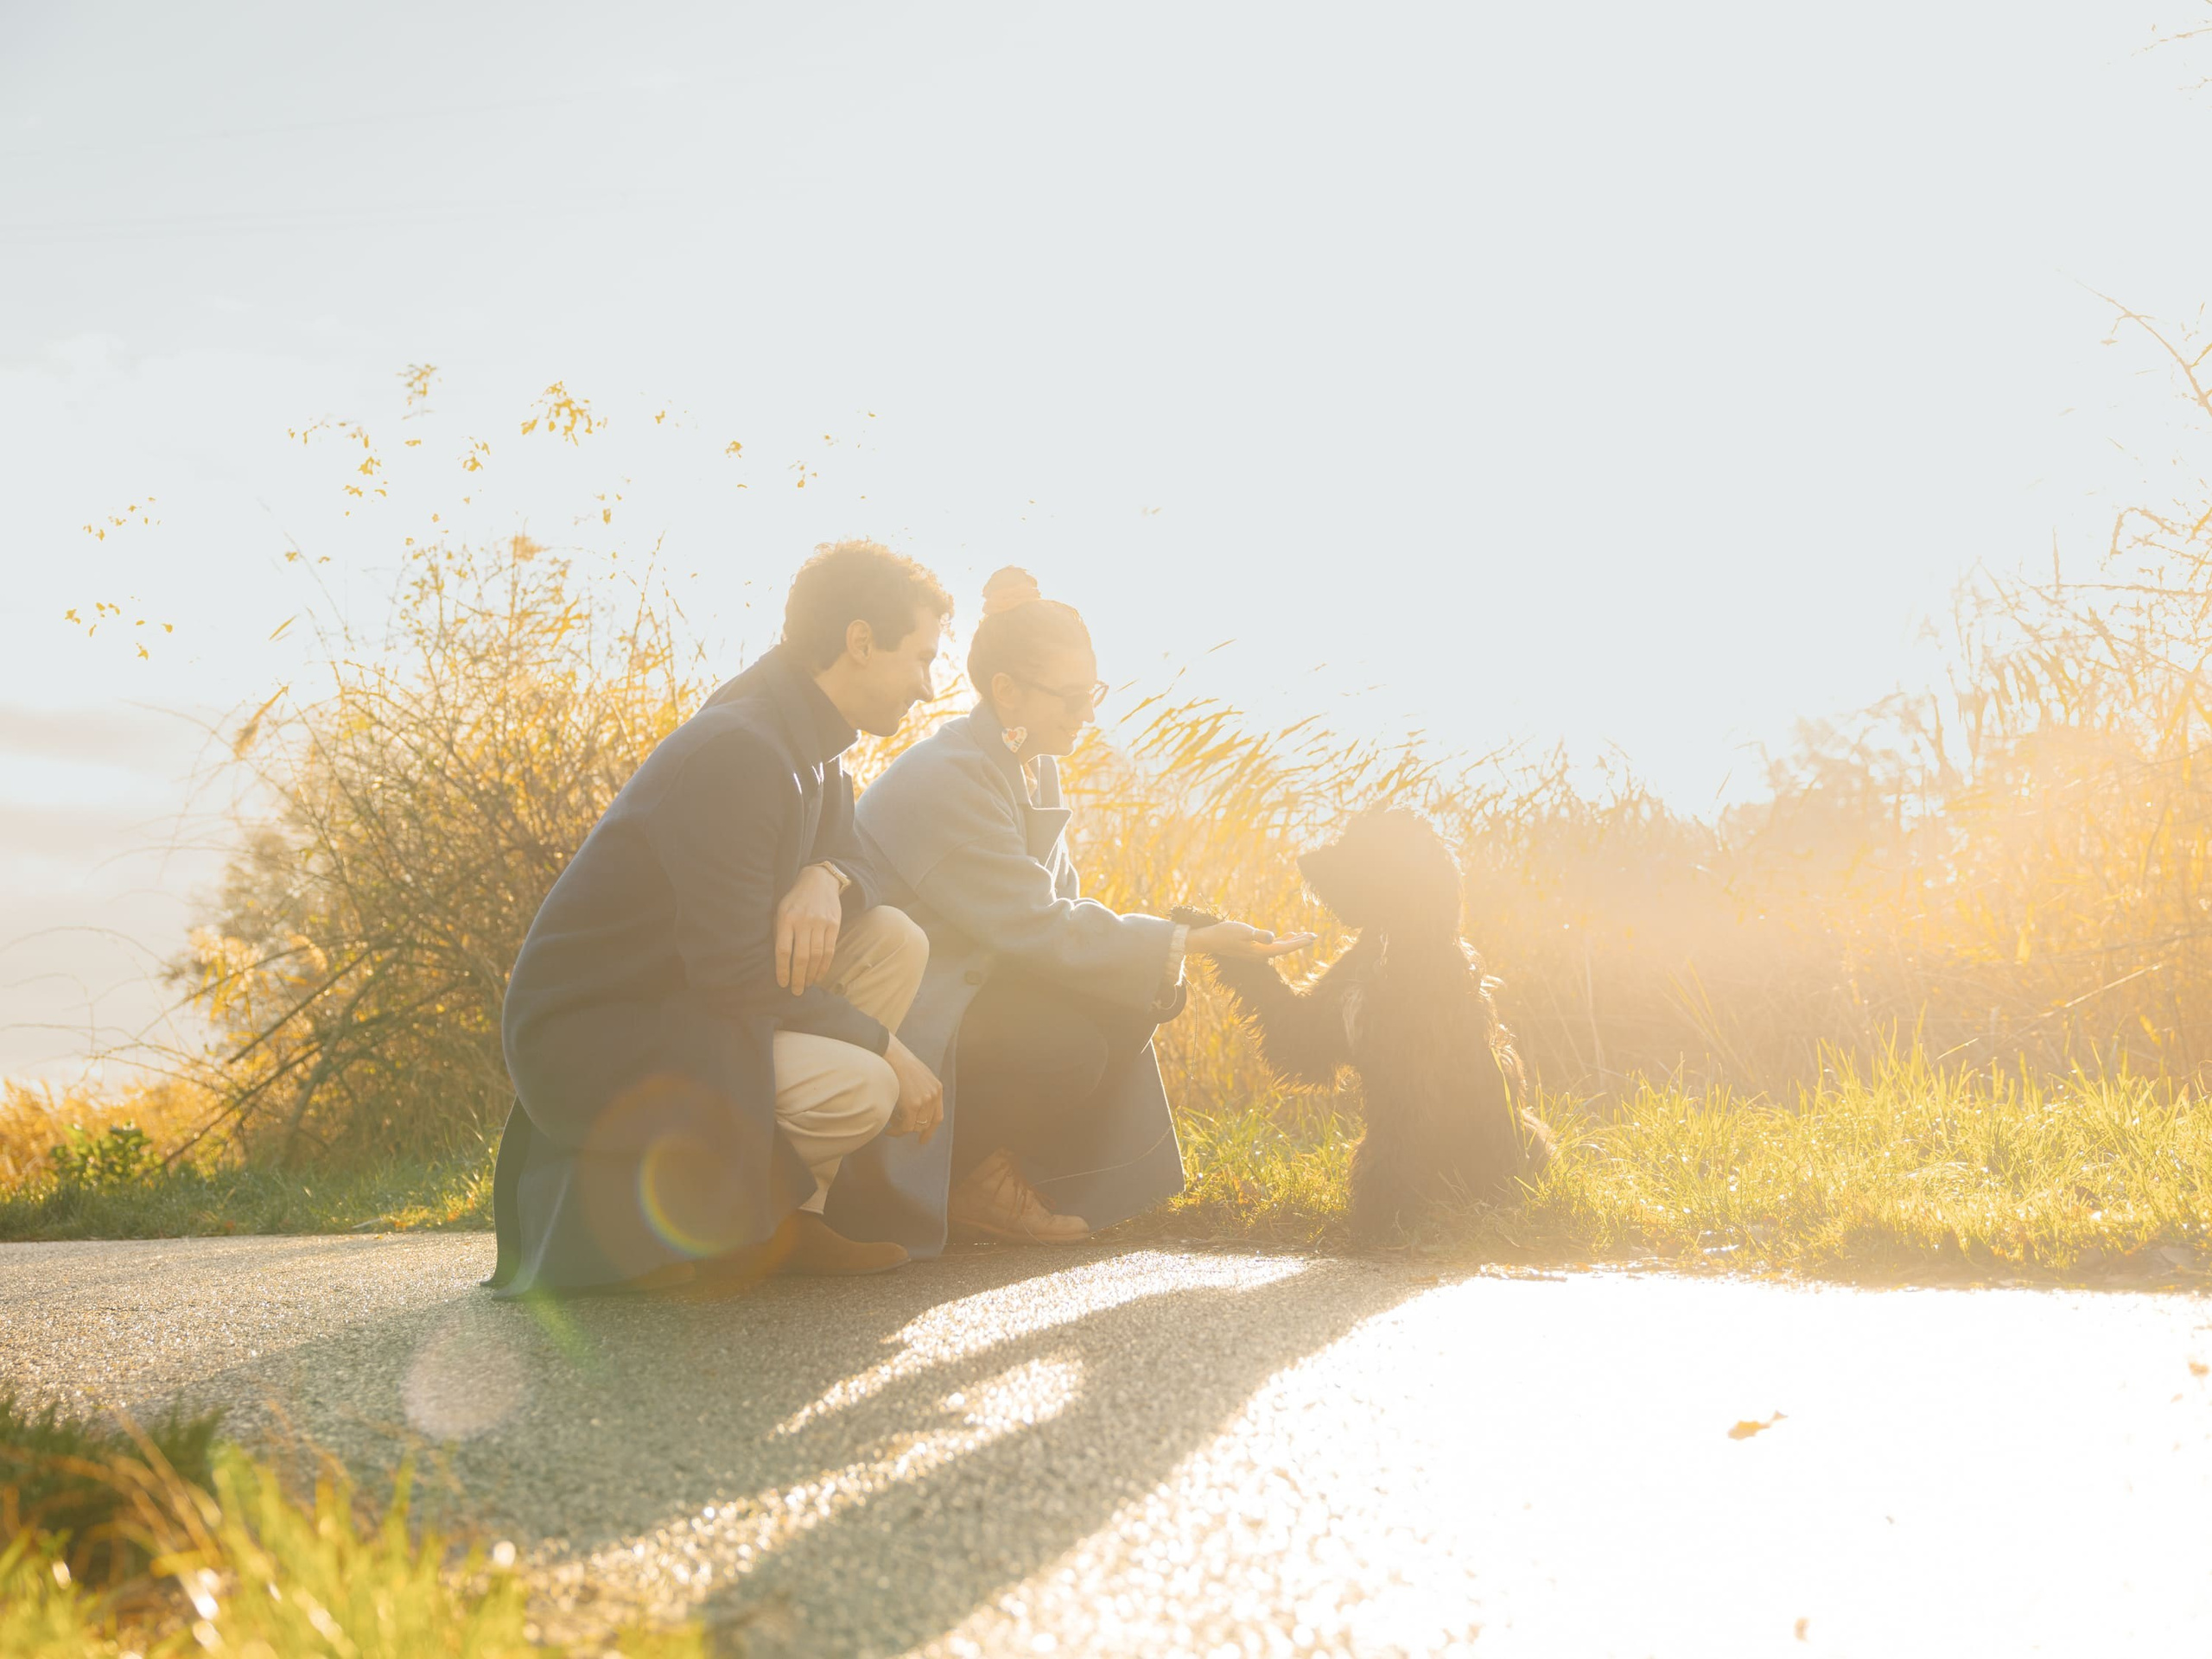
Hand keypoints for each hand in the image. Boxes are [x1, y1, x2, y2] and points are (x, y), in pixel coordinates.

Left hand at [774, 864, 843, 993]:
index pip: (782, 950)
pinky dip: (824, 966)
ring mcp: (820, 923)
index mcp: (786, 918)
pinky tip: (819, 975)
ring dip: (811, 974)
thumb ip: (780, 933)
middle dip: (798, 977)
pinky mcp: (834, 924)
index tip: (782, 983)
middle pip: (801, 956)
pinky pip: (829, 950)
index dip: (782, 969)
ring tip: (807, 984)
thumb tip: (780, 962)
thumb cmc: (795, 900)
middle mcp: (803, 921)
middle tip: (796, 991)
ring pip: (816, 955)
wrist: (819, 881)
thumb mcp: (781, 911)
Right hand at [882, 1035, 944, 1144]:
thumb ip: (921, 1090)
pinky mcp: (912, 1105)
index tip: (923, 1140)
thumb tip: (913, 1108)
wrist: (892, 1054)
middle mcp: (934, 1095)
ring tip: (891, 1126)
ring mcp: (924, 1101)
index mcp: (937, 1088)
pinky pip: (906, 1127)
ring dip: (903, 1129)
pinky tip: (889, 1130)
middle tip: (899, 1129)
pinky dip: (897, 1131)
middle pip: (926, 1123)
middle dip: (913, 1129)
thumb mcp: (918, 1075)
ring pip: (915, 1126)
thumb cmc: (899, 1063)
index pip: (938, 1116)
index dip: (930, 1130)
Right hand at [1188, 921, 1318, 960]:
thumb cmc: (1225, 933)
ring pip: (1280, 947)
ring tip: (1305, 935)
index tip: (1311, 938)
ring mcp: (1257, 952)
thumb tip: (1272, 937)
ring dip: (1292, 941)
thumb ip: (1258, 935)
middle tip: (1314, 936)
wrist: (1210, 940)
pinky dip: (1282, 940)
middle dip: (1300, 942)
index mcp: (1261, 951)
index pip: (1284, 948)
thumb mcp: (1242, 931)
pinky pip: (1273, 945)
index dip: (1299, 943)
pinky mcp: (1253, 948)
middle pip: (1285, 949)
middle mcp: (1261, 954)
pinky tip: (1288, 935)